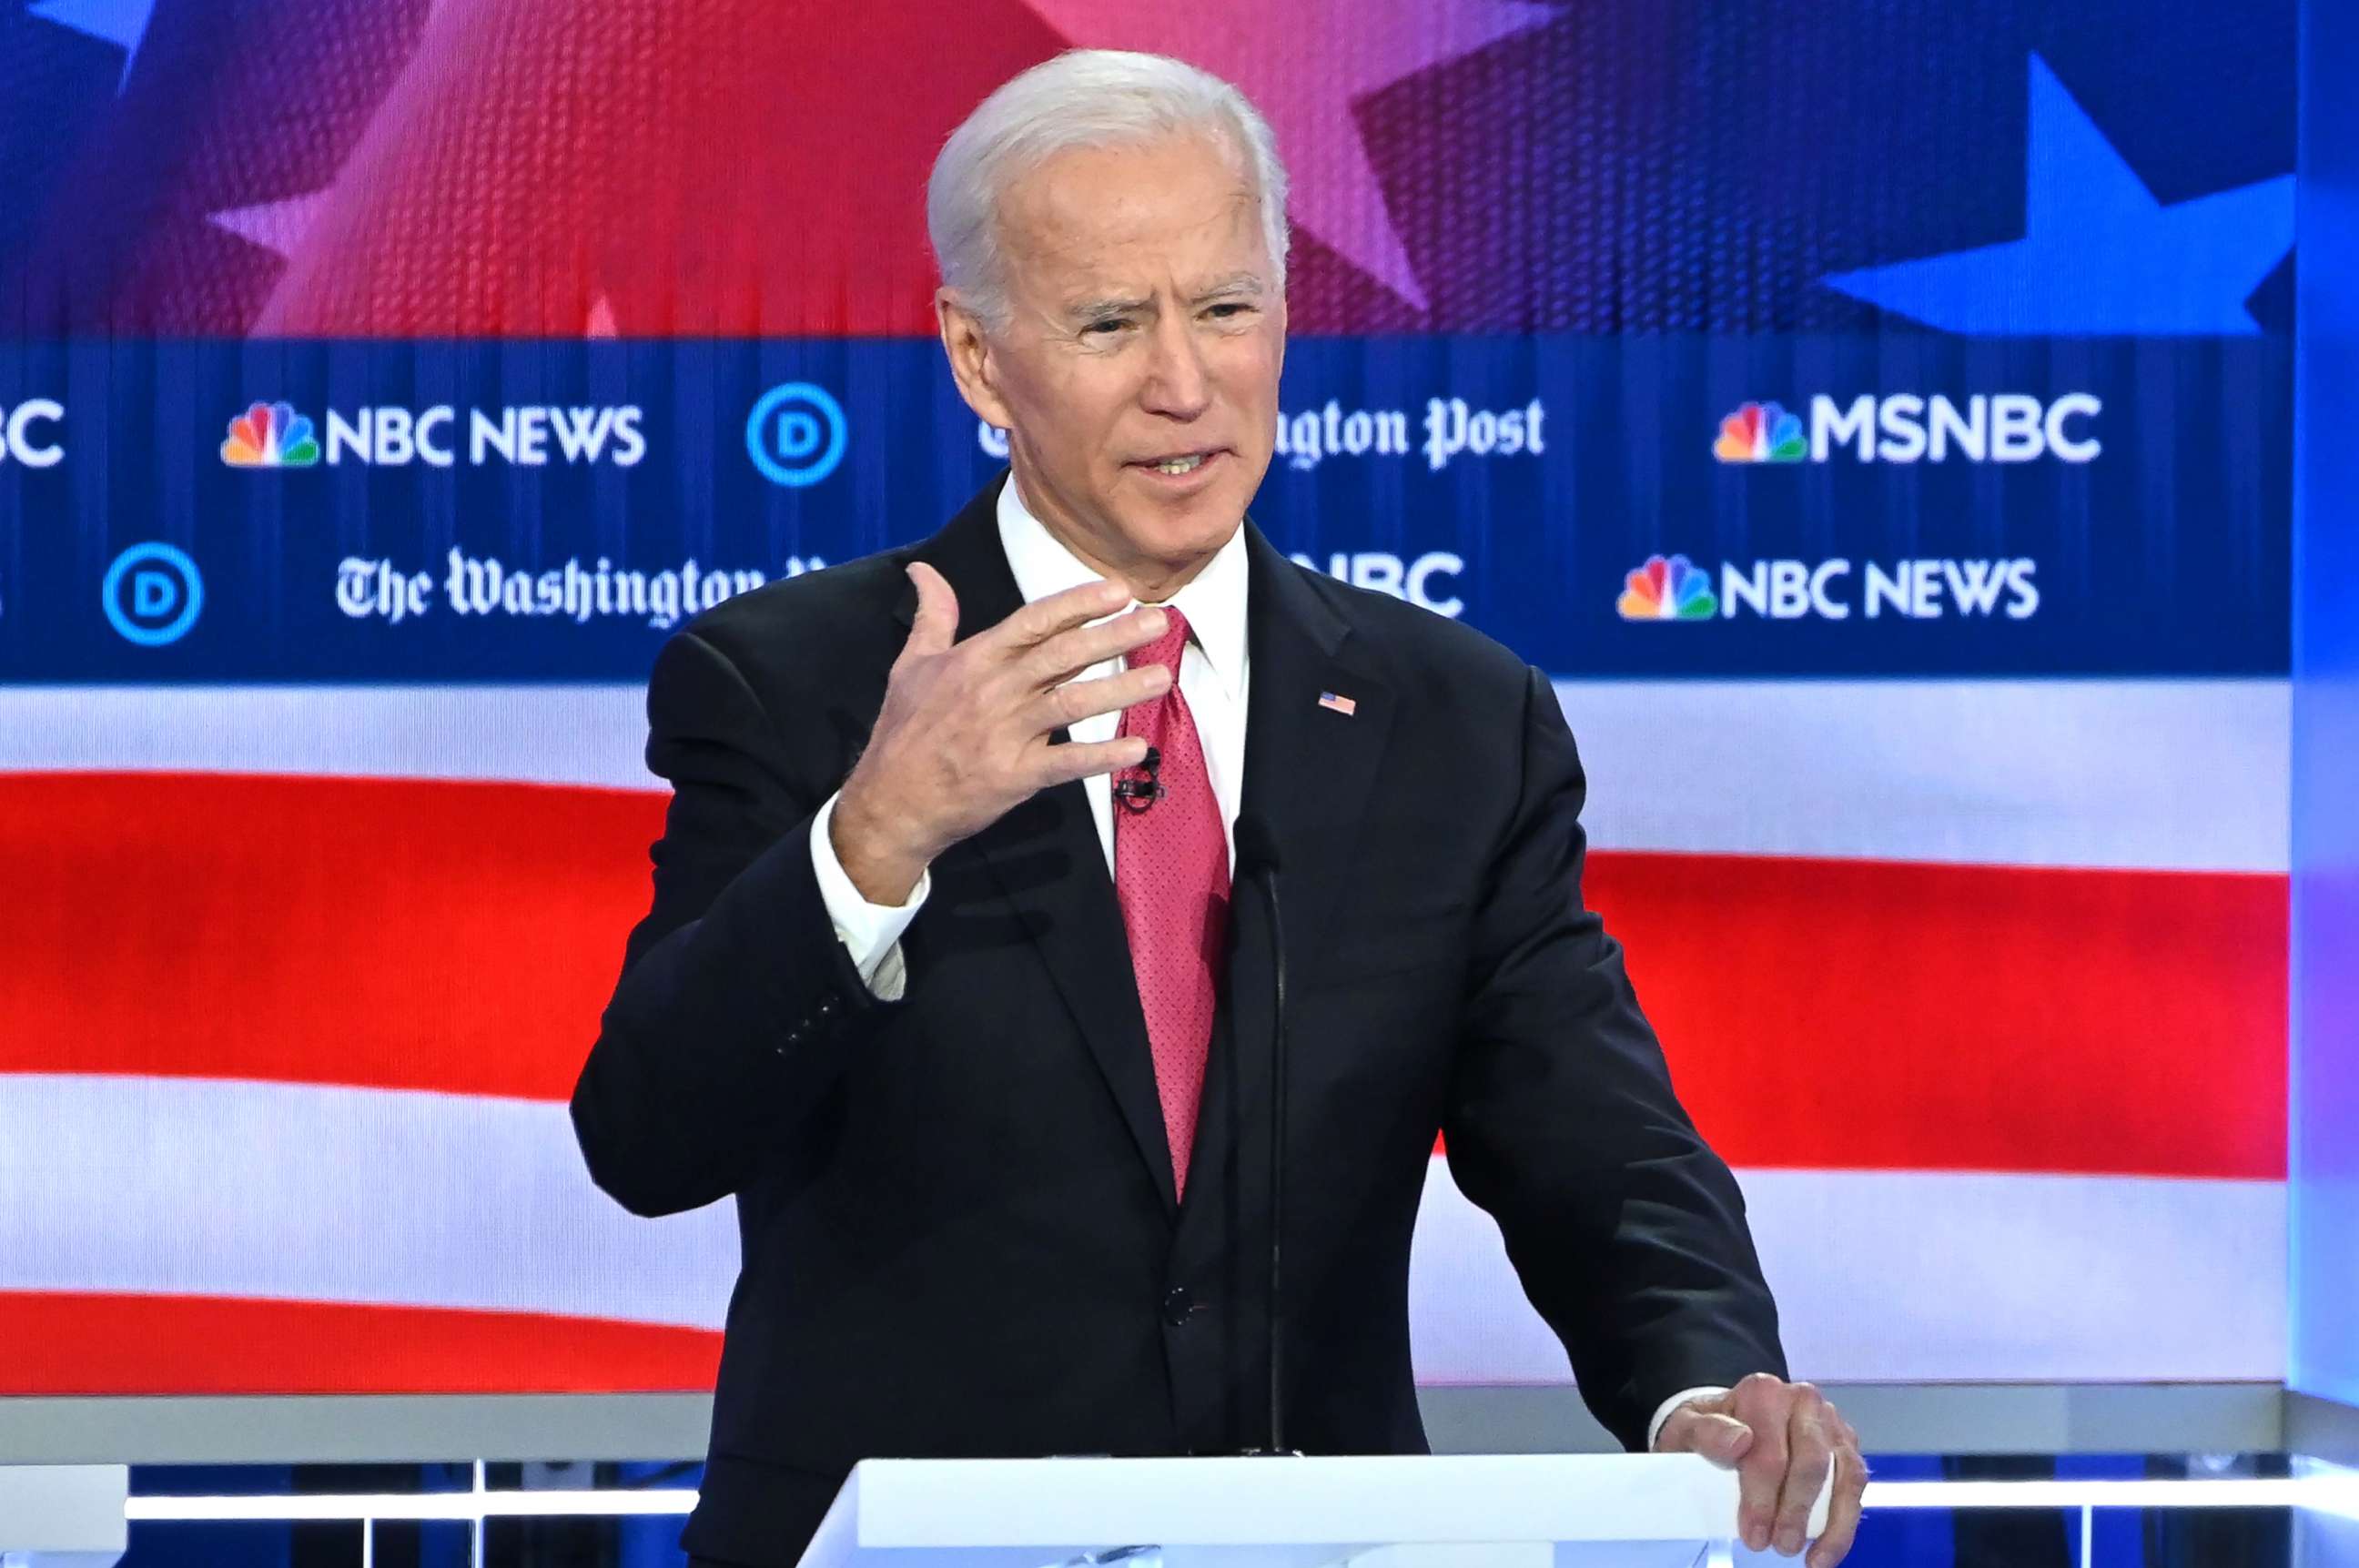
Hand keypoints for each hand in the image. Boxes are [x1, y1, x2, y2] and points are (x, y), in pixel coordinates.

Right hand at [831, 561, 1172, 902]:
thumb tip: (922, 570)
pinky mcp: (1015, 776)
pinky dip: (1102, 756)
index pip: (1034, 622)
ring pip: (1072, 704)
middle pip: (1063, 656)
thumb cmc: (905, 730)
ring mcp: (1006, 734)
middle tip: (1160, 620)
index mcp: (975, 659)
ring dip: (1120, 689)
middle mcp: (994, 691)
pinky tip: (1137, 748)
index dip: (1078, 604)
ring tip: (1162, 677)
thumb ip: (932, 615)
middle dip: (1114, 636)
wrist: (890, 802)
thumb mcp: (911, 664)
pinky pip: (1066, 762)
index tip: (1118, 590)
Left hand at [1655, 1373, 1865, 1566]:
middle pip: (1810, 1462)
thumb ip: (1705, 1433)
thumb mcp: (1687, 1428)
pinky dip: (1844, 1524)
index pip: (1768, 1450)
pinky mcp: (1846, 1447)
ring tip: (1809, 1559)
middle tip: (1780, 1547)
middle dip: (1796, 1512)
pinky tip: (1826, 1552)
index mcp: (1763, 1392)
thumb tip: (1740, 1441)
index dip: (1761, 1498)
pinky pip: (1855, 1486)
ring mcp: (1830, 1423)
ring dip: (1830, 1524)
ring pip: (1843, 1475)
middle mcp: (1802, 1401)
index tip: (1753, 1535)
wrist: (1727, 1426)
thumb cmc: (1708, 1433)